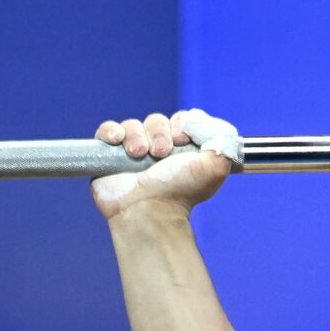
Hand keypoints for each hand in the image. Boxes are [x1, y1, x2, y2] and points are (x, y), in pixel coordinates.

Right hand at [91, 110, 232, 220]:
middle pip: (156, 120)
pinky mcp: (108, 156)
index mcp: (182, 151)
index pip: (179, 121)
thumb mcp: (214, 167)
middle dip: (159, 133)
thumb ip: (222, 144)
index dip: (180, 125)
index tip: (182, 140)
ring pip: (132, 125)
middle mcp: (157, 151)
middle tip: (161, 154)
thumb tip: (216, 127)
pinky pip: (106, 130)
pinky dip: (111, 131)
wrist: (150, 210)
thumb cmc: (181, 191)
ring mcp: (131, 153)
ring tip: (139, 154)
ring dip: (137, 136)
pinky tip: (117, 141)